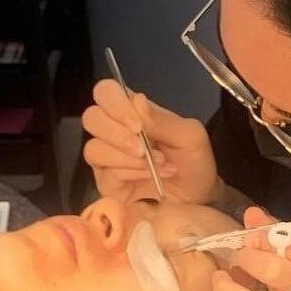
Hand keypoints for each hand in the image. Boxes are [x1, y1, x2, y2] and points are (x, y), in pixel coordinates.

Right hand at [82, 79, 218, 203]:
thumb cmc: (194, 162)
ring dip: (128, 158)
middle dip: (117, 134)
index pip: (106, 92)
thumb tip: (137, 101)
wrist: (198, 198)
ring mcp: (108, 158)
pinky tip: (152, 176)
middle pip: (92, 118)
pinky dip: (131, 173)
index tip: (137, 124)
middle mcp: (115, 131)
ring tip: (158, 164)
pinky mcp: (107, 182)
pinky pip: (106, 173)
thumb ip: (163, 119)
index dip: (114, 103)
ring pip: (94, 148)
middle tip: (144, 149)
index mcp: (133, 112)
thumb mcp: (190, 136)